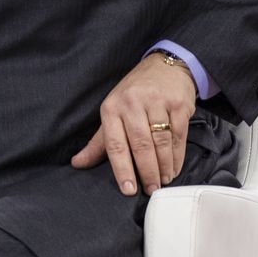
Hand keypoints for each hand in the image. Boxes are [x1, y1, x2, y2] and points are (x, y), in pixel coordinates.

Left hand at [71, 53, 196, 195]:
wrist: (164, 66)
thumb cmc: (134, 94)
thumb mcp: (112, 112)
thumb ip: (98, 142)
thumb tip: (78, 163)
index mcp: (111, 108)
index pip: (114, 143)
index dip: (122, 168)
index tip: (128, 189)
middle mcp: (133, 104)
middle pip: (141, 145)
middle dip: (147, 172)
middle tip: (150, 190)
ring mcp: (157, 103)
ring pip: (161, 142)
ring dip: (164, 166)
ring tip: (163, 181)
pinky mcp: (178, 105)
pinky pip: (179, 136)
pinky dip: (177, 156)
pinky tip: (174, 168)